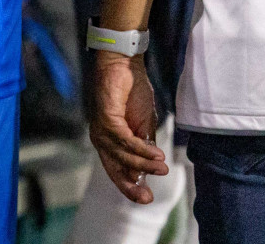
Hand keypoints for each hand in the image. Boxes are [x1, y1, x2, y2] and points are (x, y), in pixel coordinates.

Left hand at [90, 51, 168, 202]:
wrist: (125, 65)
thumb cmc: (132, 92)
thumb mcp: (144, 125)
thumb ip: (145, 146)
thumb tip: (149, 170)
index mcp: (110, 141)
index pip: (117, 170)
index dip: (130, 185)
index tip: (147, 198)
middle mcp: (101, 138)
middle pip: (114, 168)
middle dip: (130, 185)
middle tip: (148, 198)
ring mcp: (101, 128)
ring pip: (121, 155)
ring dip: (143, 164)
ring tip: (163, 167)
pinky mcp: (105, 118)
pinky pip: (124, 140)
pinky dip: (141, 149)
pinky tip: (156, 155)